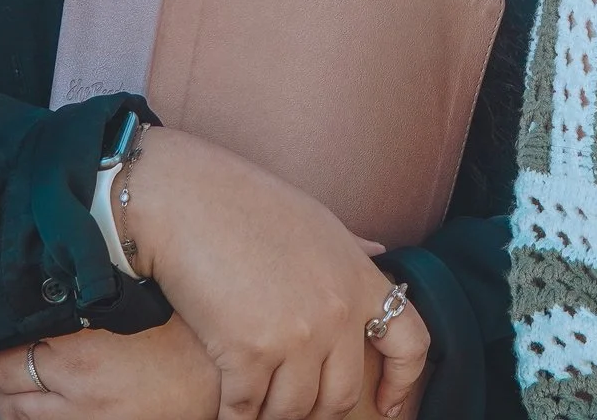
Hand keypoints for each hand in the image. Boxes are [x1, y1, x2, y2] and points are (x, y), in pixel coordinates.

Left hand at [0, 320, 217, 418]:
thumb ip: (85, 307)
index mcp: (78, 348)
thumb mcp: (130, 309)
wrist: (218, 381)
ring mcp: (85, 419)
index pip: (8, 354)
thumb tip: (49, 298)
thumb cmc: (181, 336)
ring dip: (0, 405)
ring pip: (19, 417)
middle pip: (6, 388)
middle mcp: (74, 389)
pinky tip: (23, 416)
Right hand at [126, 127, 427, 419]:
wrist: (185, 198)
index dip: (403, 383)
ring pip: (292, 410)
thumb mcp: (315, 221)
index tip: (387, 406)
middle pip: (342, 395)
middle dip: (315, 410)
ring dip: (270, 415)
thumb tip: (378, 248)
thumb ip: (349, 249)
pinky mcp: (250, 351)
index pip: (411, 342)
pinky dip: (232, 415)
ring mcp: (297, 334)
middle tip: (291, 406)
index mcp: (359, 278)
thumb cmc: (244, 203)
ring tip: (253, 405)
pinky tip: (225, 409)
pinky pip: (245, 410)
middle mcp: (337, 311)